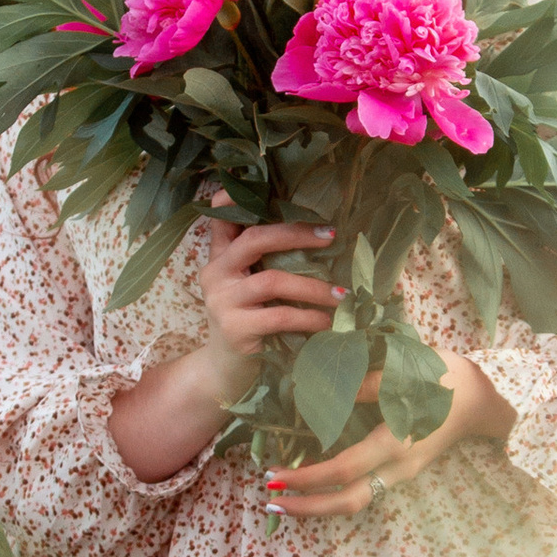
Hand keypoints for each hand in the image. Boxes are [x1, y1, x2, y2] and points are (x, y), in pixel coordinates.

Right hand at [192, 211, 342, 408]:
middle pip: (254, 238)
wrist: (224, 372)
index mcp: (219, 257)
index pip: (221, 218)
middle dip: (296, 233)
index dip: (236, 197)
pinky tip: (327, 322)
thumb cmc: (247, 324)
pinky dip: (309, 317)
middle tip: (331, 236)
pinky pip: (279, 316)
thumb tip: (319, 236)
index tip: (266, 184)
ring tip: (341, 294)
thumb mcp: (249, 289)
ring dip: (313, 286)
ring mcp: (221, 301)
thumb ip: (265, 263)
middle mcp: (214, 273)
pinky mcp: (234, 329)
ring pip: (272, 280)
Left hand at [267, 356, 515, 520]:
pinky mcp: (402, 472)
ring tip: (285, 498)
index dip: (307, 477)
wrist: (482, 399)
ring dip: (318, 504)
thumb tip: (320, 389)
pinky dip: (334, 492)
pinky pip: (364, 490)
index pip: (343, 470)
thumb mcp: (405, 370)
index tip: (274, 476)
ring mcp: (402, 474)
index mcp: (396, 444)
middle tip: (270, 502)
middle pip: (347, 503)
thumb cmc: (444, 379)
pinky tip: (313, 483)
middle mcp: (398, 468)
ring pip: (355, 501)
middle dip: (307, 507)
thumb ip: (363, 382)